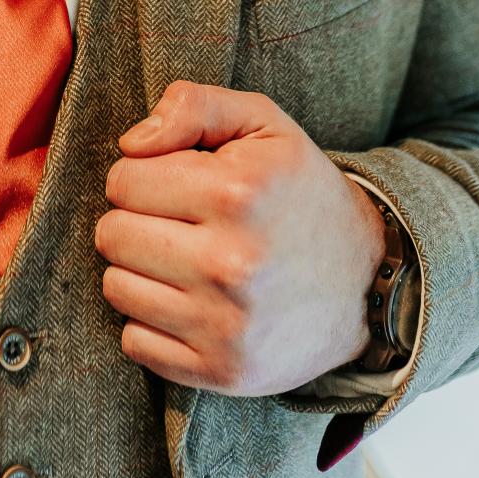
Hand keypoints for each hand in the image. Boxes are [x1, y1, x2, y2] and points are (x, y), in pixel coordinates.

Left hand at [94, 80, 388, 393]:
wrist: (366, 282)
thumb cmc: (300, 192)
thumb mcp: (263, 125)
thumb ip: (193, 105)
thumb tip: (131, 144)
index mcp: (237, 193)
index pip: (124, 179)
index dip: (145, 174)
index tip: (177, 183)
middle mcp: (230, 263)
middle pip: (112, 234)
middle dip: (136, 220)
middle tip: (177, 222)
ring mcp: (225, 325)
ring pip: (116, 287)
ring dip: (141, 270)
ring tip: (185, 260)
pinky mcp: (221, 371)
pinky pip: (134, 341)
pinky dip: (152, 321)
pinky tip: (190, 303)